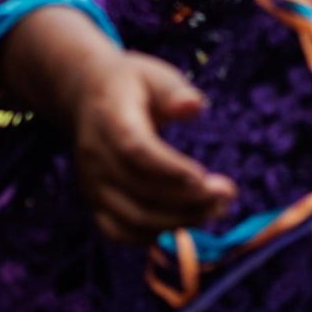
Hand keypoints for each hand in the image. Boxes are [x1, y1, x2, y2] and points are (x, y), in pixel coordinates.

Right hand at [66, 51, 235, 244]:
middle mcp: (95, 156)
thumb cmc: (131, 84)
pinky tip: (188, 224)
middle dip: (187, 199)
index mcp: (109, 118)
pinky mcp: (95, 202)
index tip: (204, 177)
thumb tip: (194, 106)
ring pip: (133, 218)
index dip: (169, 169)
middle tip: (226, 194)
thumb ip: (174, 91)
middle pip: (139, 190)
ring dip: (178, 221)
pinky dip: (155, 236)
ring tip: (216, 209)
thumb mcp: (153, 74)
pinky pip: (121, 232)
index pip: (135, 150)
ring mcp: (91, 184)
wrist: (85, 96)